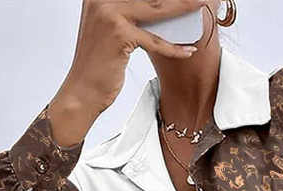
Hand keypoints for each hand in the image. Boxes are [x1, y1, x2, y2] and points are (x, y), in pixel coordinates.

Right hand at [48, 0, 207, 145]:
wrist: (82, 91)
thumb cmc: (98, 65)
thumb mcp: (111, 30)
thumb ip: (129, 14)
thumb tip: (159, 6)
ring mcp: (109, 13)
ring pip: (156, 9)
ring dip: (183, 7)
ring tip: (201, 6)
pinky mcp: (118, 34)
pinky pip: (154, 40)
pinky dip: (173, 48)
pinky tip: (188, 50)